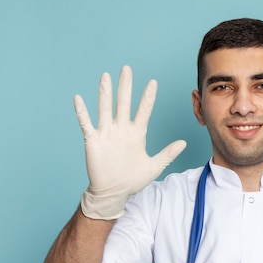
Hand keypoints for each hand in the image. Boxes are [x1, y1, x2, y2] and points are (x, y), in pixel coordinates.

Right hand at [74, 66, 186, 219]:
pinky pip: (86, 123)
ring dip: (105, 93)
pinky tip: (78, 98)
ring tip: (106, 76)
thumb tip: (183, 142)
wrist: (113, 193)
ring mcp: (107, 133)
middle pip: (124, 103)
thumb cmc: (132, 180)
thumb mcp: (154, 167)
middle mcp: (121, 129)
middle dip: (126, 86)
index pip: (143, 111)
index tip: (153, 82)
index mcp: (137, 134)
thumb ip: (168, 154)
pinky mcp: (93, 141)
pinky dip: (82, 112)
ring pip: (106, 108)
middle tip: (127, 69)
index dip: (148, 97)